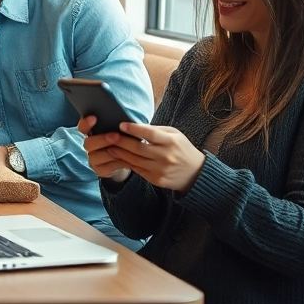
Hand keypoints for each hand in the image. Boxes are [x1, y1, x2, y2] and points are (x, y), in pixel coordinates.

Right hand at [78, 116, 131, 182]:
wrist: (130, 160)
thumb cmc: (126, 140)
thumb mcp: (123, 130)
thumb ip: (118, 124)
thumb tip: (124, 117)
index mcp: (92, 132)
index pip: (83, 127)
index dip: (85, 122)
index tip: (94, 118)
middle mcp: (90, 145)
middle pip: (88, 143)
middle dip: (102, 139)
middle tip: (115, 136)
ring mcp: (93, 158)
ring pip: (95, 156)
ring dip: (110, 152)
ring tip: (125, 149)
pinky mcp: (99, 169)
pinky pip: (105, 167)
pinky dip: (116, 163)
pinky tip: (126, 160)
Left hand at [87, 120, 205, 192]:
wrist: (195, 173)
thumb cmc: (181, 149)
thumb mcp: (174, 134)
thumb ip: (156, 130)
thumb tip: (134, 126)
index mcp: (171, 142)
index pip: (149, 133)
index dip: (134, 129)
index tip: (121, 124)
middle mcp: (165, 156)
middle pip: (137, 148)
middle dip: (120, 141)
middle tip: (108, 135)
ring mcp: (160, 169)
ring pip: (134, 160)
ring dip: (119, 152)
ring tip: (108, 145)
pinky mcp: (156, 179)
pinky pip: (137, 169)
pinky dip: (126, 162)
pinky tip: (117, 156)